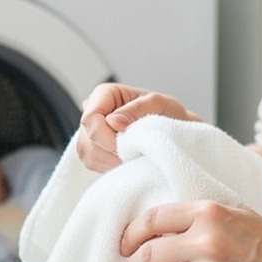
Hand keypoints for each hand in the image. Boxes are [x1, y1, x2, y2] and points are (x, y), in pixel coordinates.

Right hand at [75, 83, 200, 172]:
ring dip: (110, 161)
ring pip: (87, 154)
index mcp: (105, 94)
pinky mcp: (93, 151)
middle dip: (110, 151)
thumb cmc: (168, 114)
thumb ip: (137, 108)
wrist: (174, 133)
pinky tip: (127, 162)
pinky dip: (109, 167)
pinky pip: (92, 164)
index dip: (105, 135)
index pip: (90, 118)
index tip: (128, 144)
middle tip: (135, 154)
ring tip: (134, 158)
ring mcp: (90, 133)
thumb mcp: (159, 103)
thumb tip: (113, 121)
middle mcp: (93, 112)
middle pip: (87, 139)